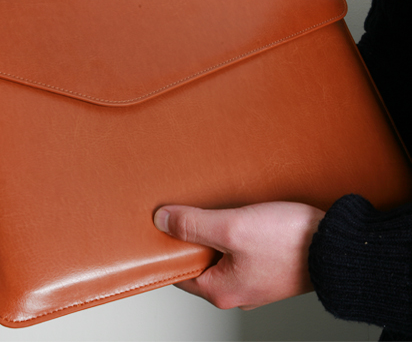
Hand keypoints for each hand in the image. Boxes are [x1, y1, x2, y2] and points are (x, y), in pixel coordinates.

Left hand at [153, 202, 324, 309]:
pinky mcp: (268, 267)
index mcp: (221, 291)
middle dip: (193, 237)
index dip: (169, 246)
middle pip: (200, 262)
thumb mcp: (232, 228)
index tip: (164, 225)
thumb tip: (162, 222)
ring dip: (215, 232)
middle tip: (189, 211)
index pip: (179, 272)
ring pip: (221, 255)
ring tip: (215, 210)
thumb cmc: (289, 242)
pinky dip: (234, 234)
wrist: (339, 246)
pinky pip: (240, 252)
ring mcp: (254, 280)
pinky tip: (238, 216)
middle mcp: (236, 291)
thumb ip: (193, 225)